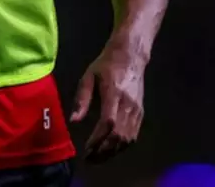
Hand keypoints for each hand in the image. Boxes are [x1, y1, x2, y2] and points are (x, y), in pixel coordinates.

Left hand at [69, 41, 146, 162]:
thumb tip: (74, 120)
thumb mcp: (89, 76)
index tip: (86, 148)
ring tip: (98, 157)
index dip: (97, 139)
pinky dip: (122, 146)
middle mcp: (128, 104)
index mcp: (113, 93)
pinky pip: (134, 135)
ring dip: (112, 151)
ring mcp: (136, 109)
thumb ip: (82, 98)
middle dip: (103, 151)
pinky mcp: (141, 112)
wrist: (131, 56)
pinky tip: (111, 149)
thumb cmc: (106, 65)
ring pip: (127, 138)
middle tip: (89, 159)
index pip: (108, 122)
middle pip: (118, 135)